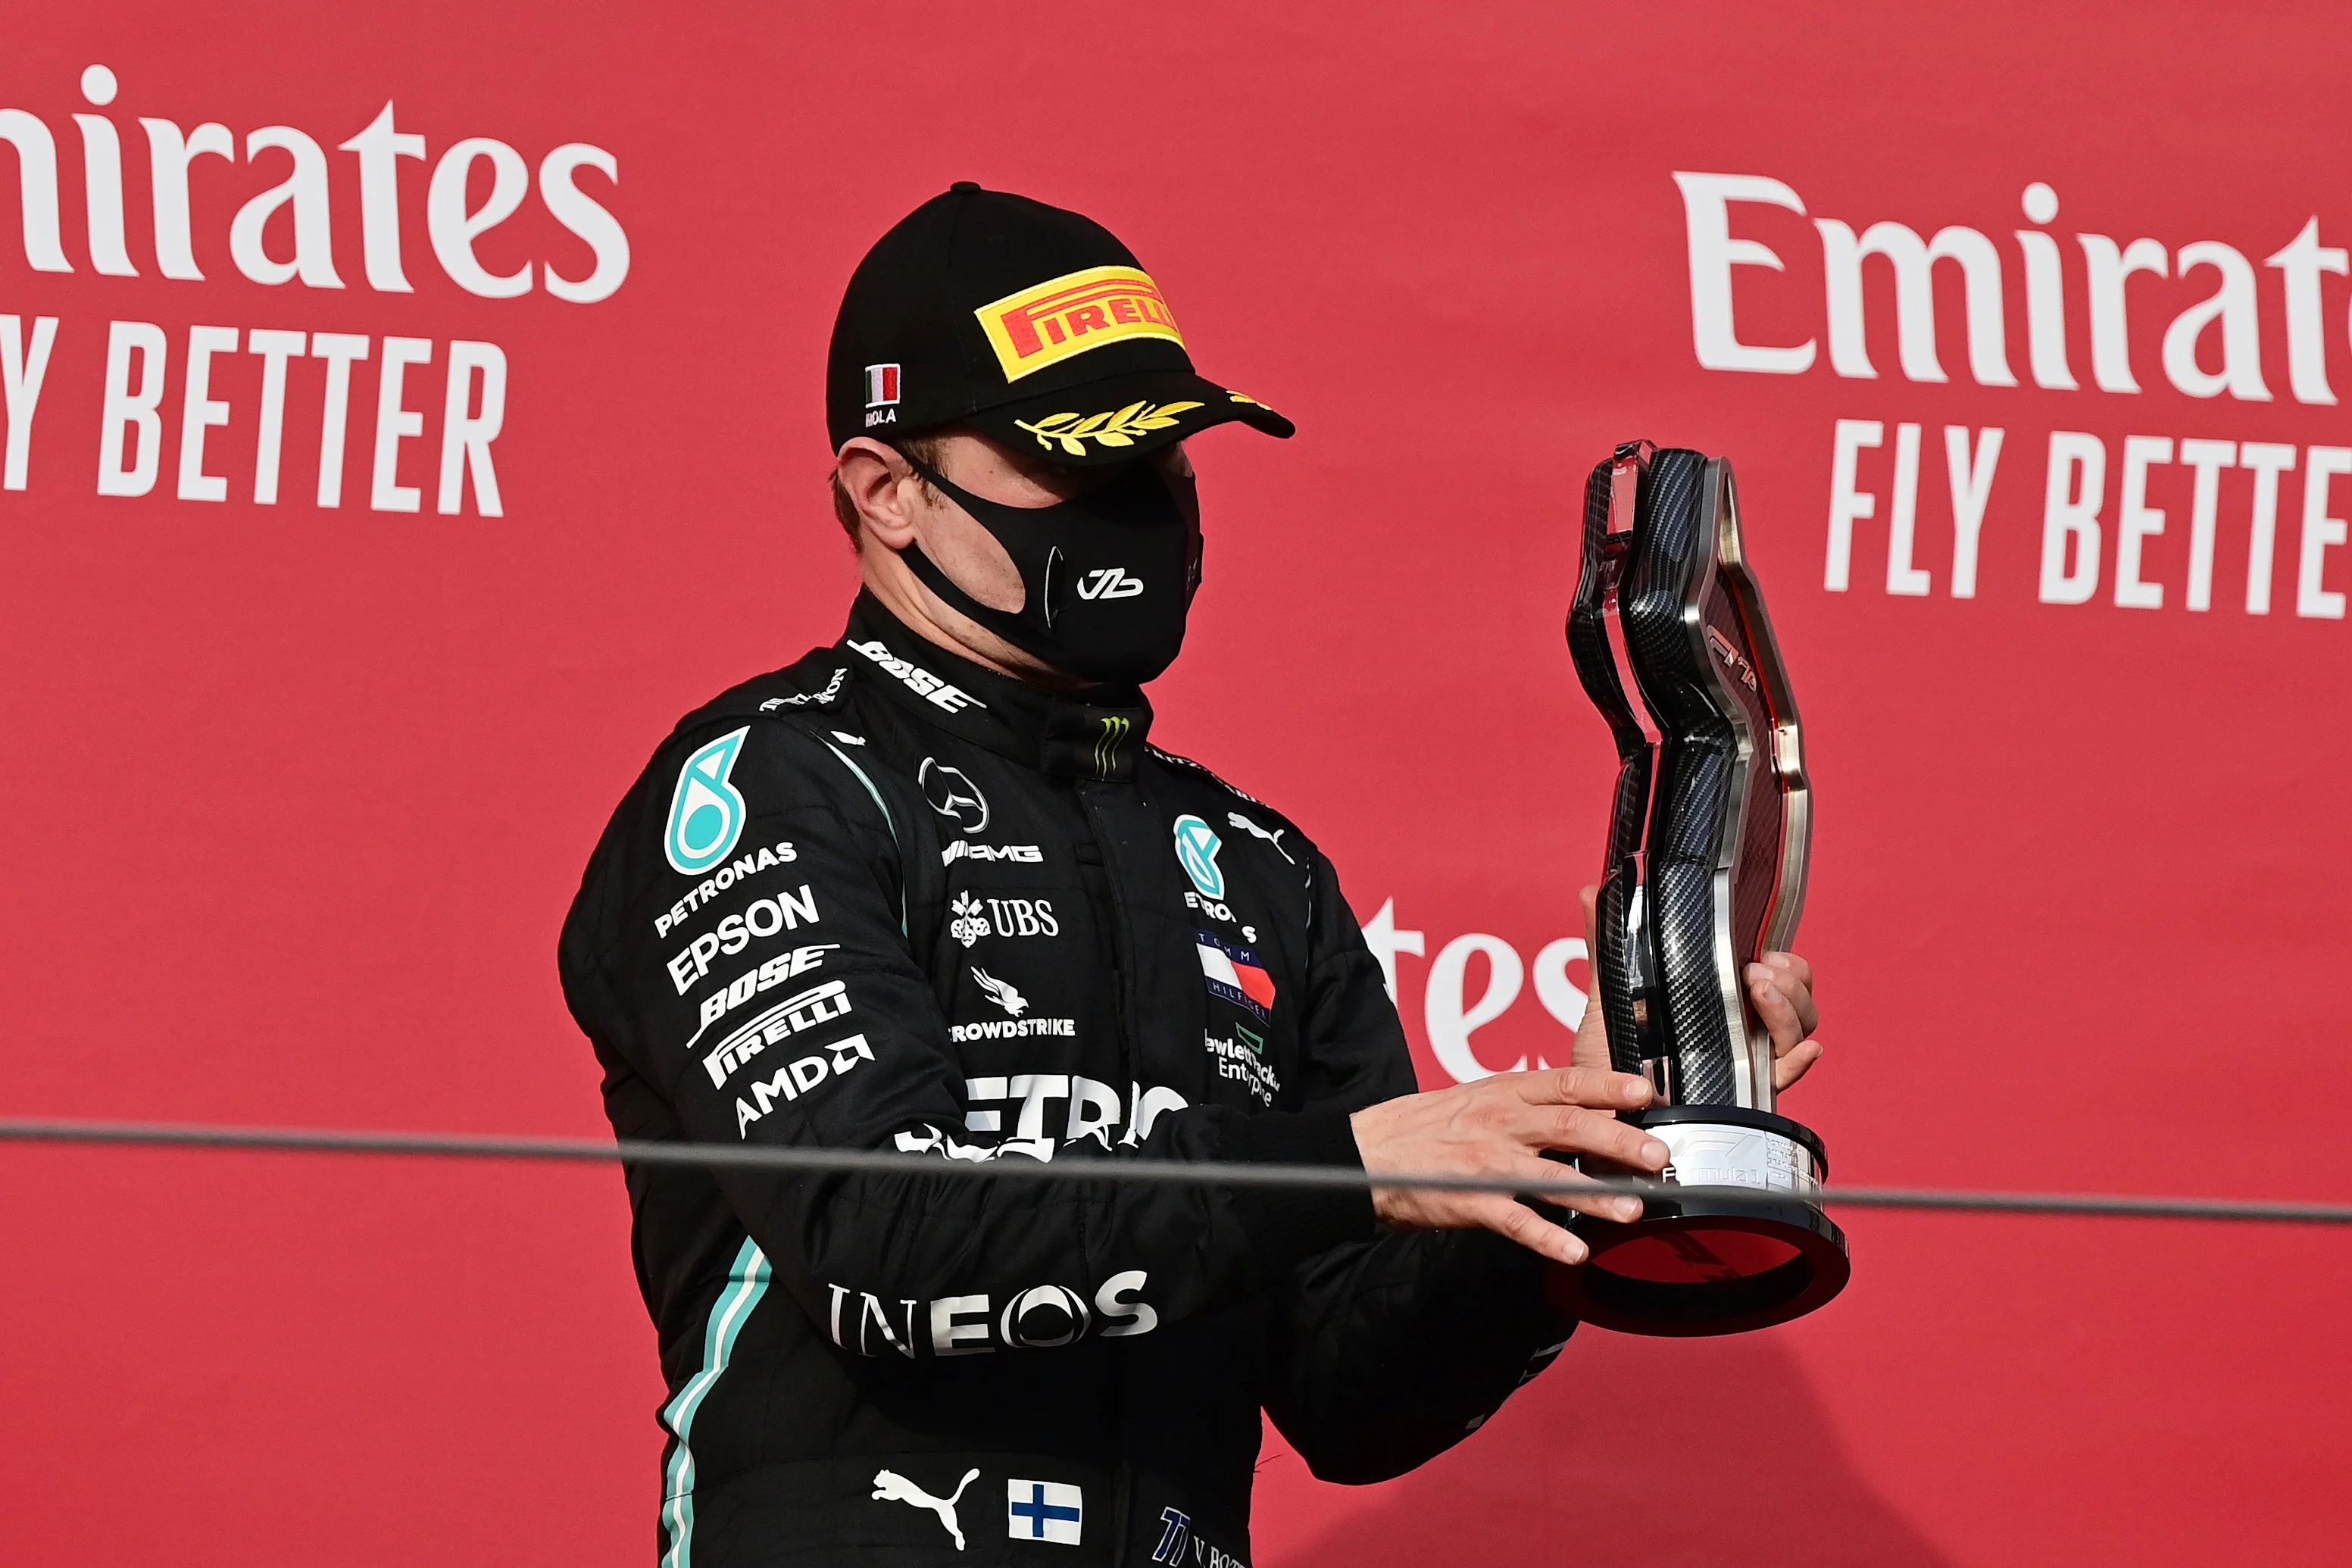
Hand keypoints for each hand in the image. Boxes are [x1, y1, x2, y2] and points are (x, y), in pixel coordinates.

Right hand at [1347, 1065, 1669, 1265]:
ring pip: (1551, 1177)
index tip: (1646, 1093)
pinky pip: (1516, 1222)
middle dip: (1618, 1140)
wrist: (1366, 1153)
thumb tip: (1581, 1109)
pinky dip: (1547, 1237)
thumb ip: (1527, 1104)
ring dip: (1595, 1194)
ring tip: (1632, 1210)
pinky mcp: (1470, 1202)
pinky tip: (1575, 1251)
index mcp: (1504, 1092)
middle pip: (1568, 1125)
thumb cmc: (1425, 1127)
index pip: (1565, 1082)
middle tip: (1657, 1155)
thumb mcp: (1478, 1098)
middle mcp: (1500, 1123)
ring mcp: (1486, 1163)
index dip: (1608, 1086)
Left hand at [1571, 885, 1827, 1092]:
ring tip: (1758, 992)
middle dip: (1790, 982)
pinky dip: (1799, 1062)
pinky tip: (1804, 1049)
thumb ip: (1606, 947)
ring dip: (1788, 1010)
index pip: (1778, 977)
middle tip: (1755, 973)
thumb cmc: (1606, 1062)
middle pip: (1799, 1004)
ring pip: (1796, 1035)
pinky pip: (1780, 1081)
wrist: (1593, 1116)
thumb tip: (1590, 891)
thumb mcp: (1609, 999)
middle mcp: (1740, 1033)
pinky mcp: (1734, 1100)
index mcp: (1721, 1005)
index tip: (1768, 953)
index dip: (1787, 964)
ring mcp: (1742, 1065)